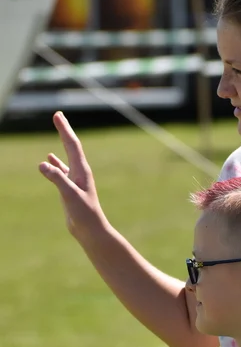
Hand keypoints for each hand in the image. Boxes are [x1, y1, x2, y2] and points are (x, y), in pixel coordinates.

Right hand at [39, 111, 106, 240]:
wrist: (90, 230)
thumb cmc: (84, 214)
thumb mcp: (70, 195)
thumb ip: (57, 179)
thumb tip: (43, 164)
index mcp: (81, 171)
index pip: (72, 145)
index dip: (64, 130)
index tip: (58, 116)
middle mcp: (80, 172)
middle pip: (71, 146)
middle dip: (64, 131)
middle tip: (58, 116)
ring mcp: (75, 180)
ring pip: (66, 157)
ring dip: (61, 143)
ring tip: (58, 131)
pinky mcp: (70, 189)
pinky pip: (61, 170)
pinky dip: (55, 162)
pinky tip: (49, 159)